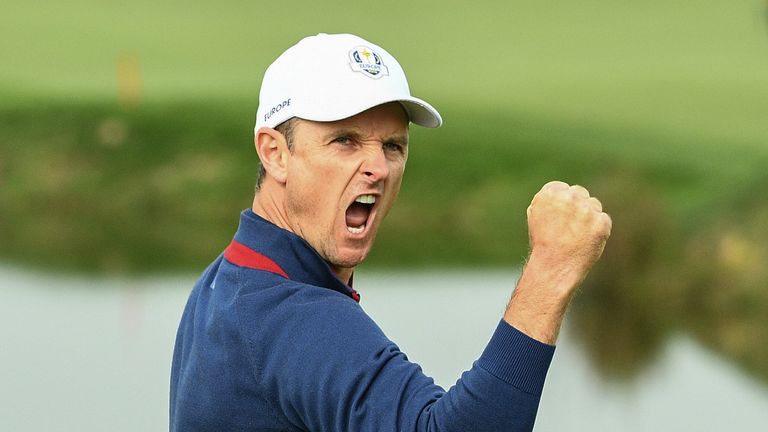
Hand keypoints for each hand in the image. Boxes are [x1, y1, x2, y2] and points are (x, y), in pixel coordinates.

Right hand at [504, 181, 611, 343]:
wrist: (554, 266)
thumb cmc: (543, 245)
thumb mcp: (536, 217)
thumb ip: (549, 202)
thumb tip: (564, 193)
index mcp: (550, 192)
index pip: (562, 188)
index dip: (562, 203)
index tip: (560, 217)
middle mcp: (569, 196)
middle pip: (580, 193)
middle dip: (577, 206)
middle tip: (570, 227)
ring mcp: (586, 209)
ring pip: (594, 205)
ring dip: (589, 216)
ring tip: (577, 236)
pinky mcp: (601, 221)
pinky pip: (603, 220)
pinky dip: (598, 230)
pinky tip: (586, 242)